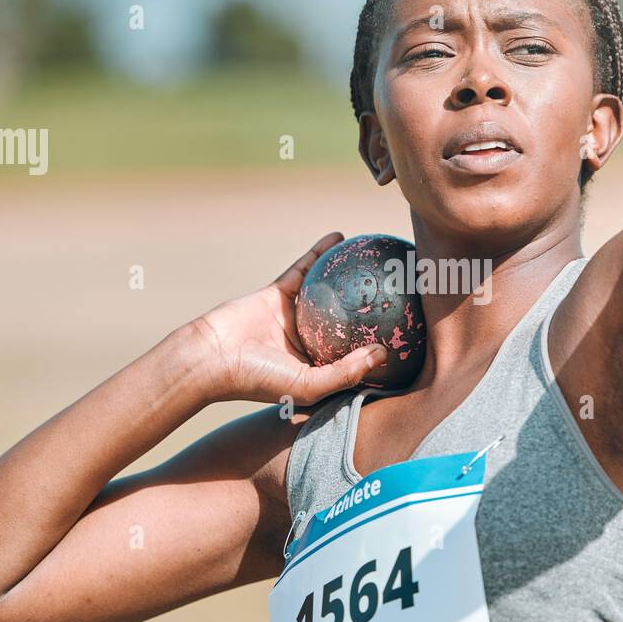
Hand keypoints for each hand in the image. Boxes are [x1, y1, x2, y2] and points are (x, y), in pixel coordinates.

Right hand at [190, 232, 388, 404]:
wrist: (209, 358)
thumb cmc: (258, 380)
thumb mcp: (308, 384)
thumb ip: (346, 372)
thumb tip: (383, 352)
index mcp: (321, 367)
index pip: (359, 354)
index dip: (384, 341)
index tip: (413, 327)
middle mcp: (311, 342)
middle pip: (350, 319)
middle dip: (373, 304)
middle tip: (402, 286)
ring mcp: (295, 316)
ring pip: (328, 291)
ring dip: (348, 274)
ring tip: (375, 256)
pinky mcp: (278, 294)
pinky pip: (303, 270)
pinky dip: (319, 253)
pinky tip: (339, 237)